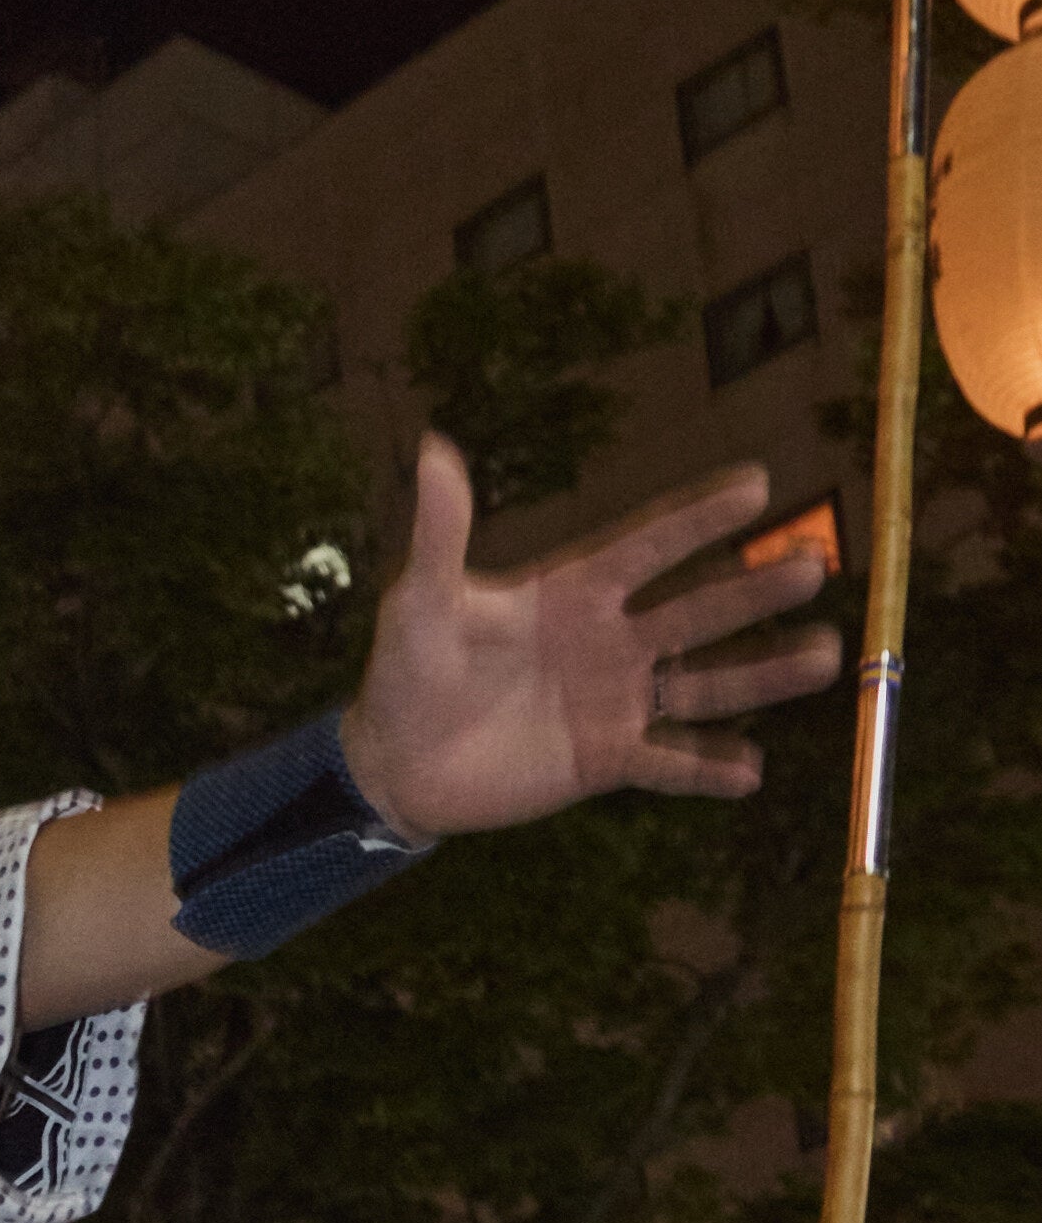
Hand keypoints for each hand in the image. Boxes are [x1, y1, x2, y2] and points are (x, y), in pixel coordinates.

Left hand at [340, 435, 837, 835]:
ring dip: (762, 673)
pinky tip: (751, 770)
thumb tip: (434, 452)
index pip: (647, 547)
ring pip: (703, 683)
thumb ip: (443, 535)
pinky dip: (706, 768)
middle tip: (812, 565)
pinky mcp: (605, 759)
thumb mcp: (422, 602)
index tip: (757, 484)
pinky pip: (667, 763)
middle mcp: (608, 640)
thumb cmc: (407, 671)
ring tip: (826, 656)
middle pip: (694, 610)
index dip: (697, 519)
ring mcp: (614, 700)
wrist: (397, 763)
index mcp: (571, 591)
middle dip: (752, 589)